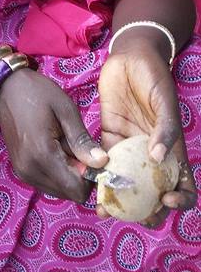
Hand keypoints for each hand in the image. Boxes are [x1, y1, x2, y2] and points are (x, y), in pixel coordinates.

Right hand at [0, 69, 107, 201]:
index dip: (91, 177)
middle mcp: (30, 170)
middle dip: (80, 176)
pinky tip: (54, 150)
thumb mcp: (66, 110)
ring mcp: (23, 173)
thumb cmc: (39, 94)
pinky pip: (48, 184)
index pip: (77, 190)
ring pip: (60, 191)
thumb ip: (82, 140)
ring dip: (68, 174)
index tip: (92, 155)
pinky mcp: (21, 172)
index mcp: (42, 155)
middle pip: (70, 193)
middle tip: (77, 147)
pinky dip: (57, 173)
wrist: (7, 89)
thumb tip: (103, 163)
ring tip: (64, 145)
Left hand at [98, 47, 196, 223]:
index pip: (183, 184)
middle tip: (130, 216)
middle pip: (152, 192)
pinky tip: (89, 185)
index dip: (180, 200)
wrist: (130, 56)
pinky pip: (103, 162)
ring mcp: (129, 148)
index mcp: (172, 150)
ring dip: (116, 200)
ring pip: (125, 183)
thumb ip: (165, 128)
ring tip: (104, 210)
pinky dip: (97, 176)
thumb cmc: (155, 76)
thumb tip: (159, 157)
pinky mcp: (108, 137)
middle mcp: (150, 154)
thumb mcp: (165, 101)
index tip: (166, 201)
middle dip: (144, 210)